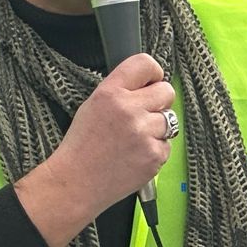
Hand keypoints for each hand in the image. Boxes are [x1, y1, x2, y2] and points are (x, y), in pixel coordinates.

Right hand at [15, 52, 174, 246]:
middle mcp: (129, 109)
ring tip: (134, 140)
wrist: (76, 183)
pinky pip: (167, 145)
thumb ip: (121, 91)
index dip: (153, 74)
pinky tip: (135, 156)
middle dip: (159, 102)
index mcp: (110, 92)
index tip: (150, 83)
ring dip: (157, 128)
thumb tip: (150, 84)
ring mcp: (144, 133)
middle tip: (142, 115)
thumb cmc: (83, 145)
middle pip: (167, 91)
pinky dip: (155, 150)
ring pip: (170, 119)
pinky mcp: (154, 155)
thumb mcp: (93, 105)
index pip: (146, 63)